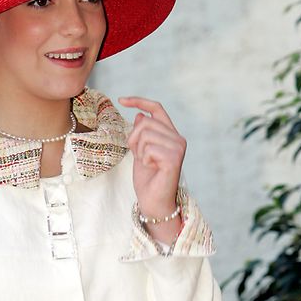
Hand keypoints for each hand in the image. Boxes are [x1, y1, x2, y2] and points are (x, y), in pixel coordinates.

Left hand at [119, 97, 185, 241]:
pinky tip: (152, 168)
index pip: (157, 109)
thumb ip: (142, 134)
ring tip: (147, 163)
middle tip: (139, 156)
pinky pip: (149, 148)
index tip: (121, 100)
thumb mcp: (140, 151)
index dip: (139, 101)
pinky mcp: (174, 158)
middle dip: (134, 139)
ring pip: (145, 135)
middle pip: (145, 123)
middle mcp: (178, 138)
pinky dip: (144, 160)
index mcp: (171, 134)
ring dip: (139, 151)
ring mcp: (178, 148)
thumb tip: (140, 115)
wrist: (154, 201)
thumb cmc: (148, 178)